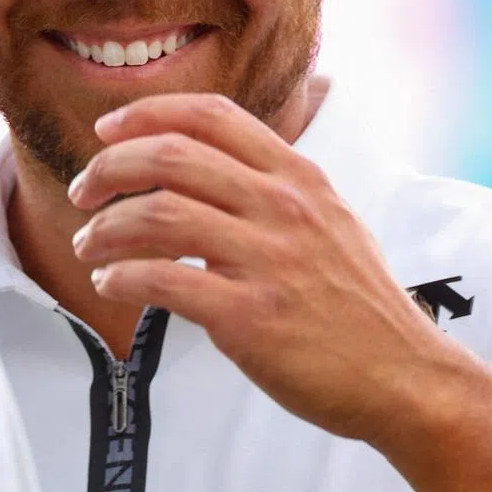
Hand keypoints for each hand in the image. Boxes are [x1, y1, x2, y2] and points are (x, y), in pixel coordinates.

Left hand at [67, 92, 456, 443]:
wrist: (408, 379)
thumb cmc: (358, 299)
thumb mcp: (330, 217)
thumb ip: (273, 182)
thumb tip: (205, 158)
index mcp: (297, 176)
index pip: (210, 114)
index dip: (147, 112)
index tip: (106, 130)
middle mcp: (282, 206)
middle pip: (169, 156)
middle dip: (109, 167)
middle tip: (82, 191)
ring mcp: (267, 259)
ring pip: (157, 214)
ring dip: (105, 226)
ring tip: (86, 243)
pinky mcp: (251, 316)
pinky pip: (163, 280)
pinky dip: (123, 275)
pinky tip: (111, 280)